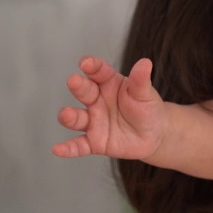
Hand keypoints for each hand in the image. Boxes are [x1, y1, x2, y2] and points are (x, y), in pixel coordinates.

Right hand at [52, 56, 166, 159]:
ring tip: (65, 114)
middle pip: (84, 91)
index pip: (98, 72)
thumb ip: (141, 80)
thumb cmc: (147, 109)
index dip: (92, 66)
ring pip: (76, 118)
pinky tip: (58, 149)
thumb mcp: (145, 94)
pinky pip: (79, 145)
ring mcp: (93, 121)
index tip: (86, 63)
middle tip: (74, 81)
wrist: (154, 135)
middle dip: (78, 86)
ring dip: (69, 116)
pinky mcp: (94, 141)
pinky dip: (68, 148)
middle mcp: (96, 101)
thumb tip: (145, 63)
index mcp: (109, 84)